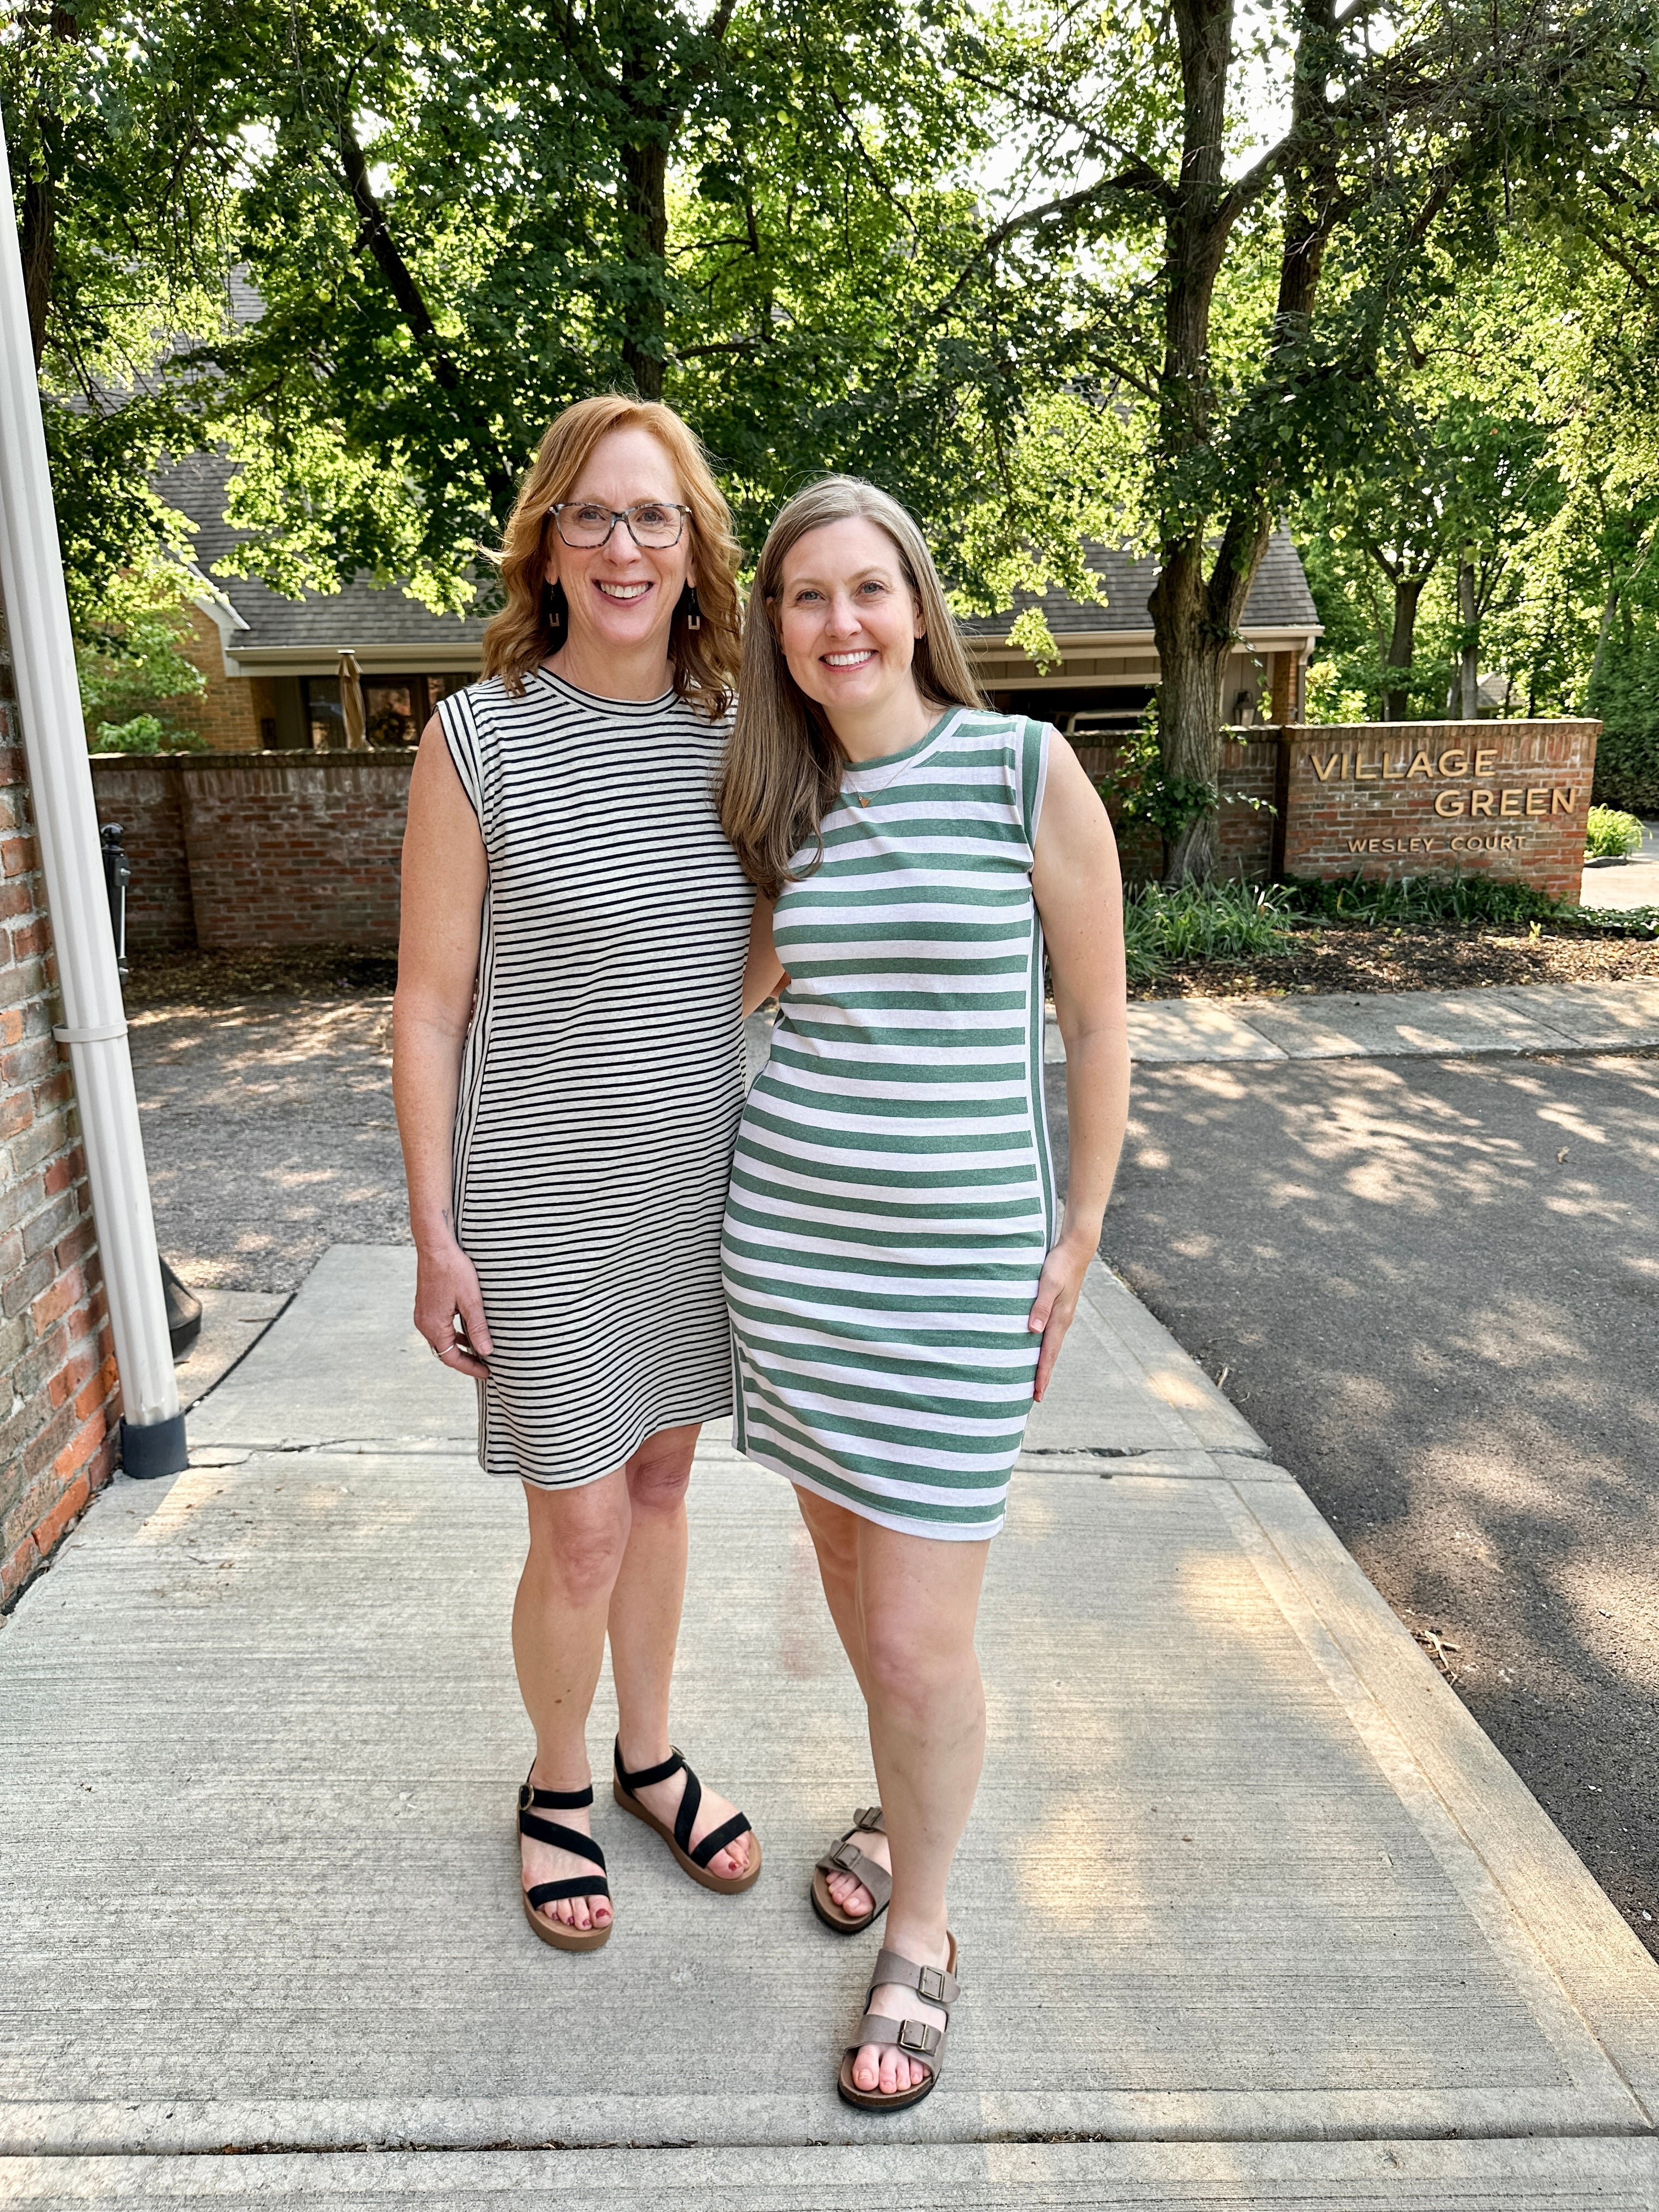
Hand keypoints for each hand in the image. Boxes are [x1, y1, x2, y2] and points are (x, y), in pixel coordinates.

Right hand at [415, 1239, 492, 1378]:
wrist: (435, 1247)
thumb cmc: (453, 1269)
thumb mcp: (471, 1300)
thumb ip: (478, 1328)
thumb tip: (487, 1352)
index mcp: (434, 1326)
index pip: (451, 1358)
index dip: (470, 1368)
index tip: (488, 1372)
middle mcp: (424, 1324)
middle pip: (445, 1352)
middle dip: (465, 1360)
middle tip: (486, 1365)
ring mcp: (423, 1315)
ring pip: (442, 1340)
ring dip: (460, 1347)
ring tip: (480, 1350)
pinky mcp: (426, 1306)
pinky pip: (439, 1328)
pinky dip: (454, 1334)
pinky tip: (468, 1330)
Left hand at [1027, 1232, 1093, 1402]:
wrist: (1076, 1250)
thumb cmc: (1060, 1265)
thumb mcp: (1048, 1283)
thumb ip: (1041, 1305)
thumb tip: (1033, 1331)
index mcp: (1060, 1319)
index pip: (1048, 1354)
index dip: (1041, 1375)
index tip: (1036, 1394)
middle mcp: (1062, 1321)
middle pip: (1050, 1355)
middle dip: (1042, 1376)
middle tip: (1034, 1397)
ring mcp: (1062, 1316)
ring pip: (1050, 1346)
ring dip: (1043, 1363)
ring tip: (1034, 1379)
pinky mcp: (1059, 1309)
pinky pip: (1050, 1334)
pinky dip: (1043, 1347)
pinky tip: (1036, 1348)